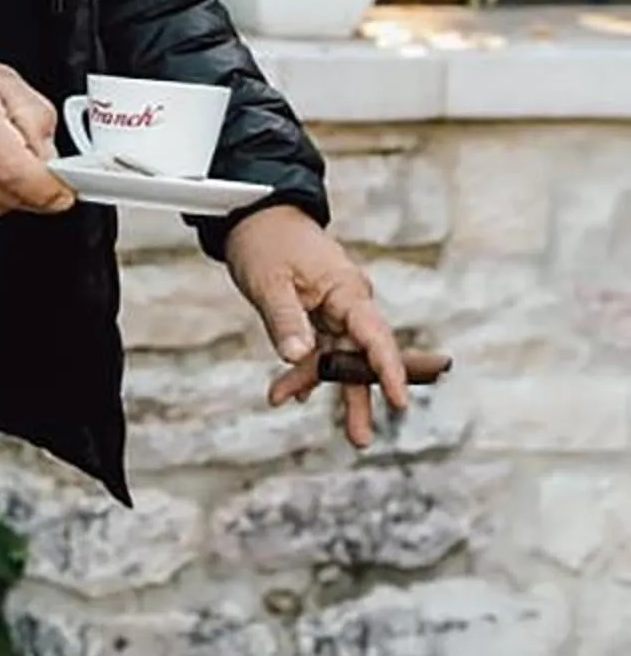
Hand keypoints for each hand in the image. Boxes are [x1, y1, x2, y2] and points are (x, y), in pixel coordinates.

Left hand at [224, 205, 412, 450]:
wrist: (255, 216)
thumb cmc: (266, 242)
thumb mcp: (269, 282)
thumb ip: (285, 320)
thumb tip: (299, 358)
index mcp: (346, 291)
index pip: (375, 336)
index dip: (389, 370)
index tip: (400, 401)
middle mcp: (348, 303)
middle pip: (361, 356)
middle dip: (360, 397)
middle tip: (361, 440)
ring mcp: (335, 310)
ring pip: (337, 357)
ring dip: (322, 386)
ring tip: (305, 413)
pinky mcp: (318, 316)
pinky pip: (318, 350)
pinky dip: (303, 370)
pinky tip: (289, 392)